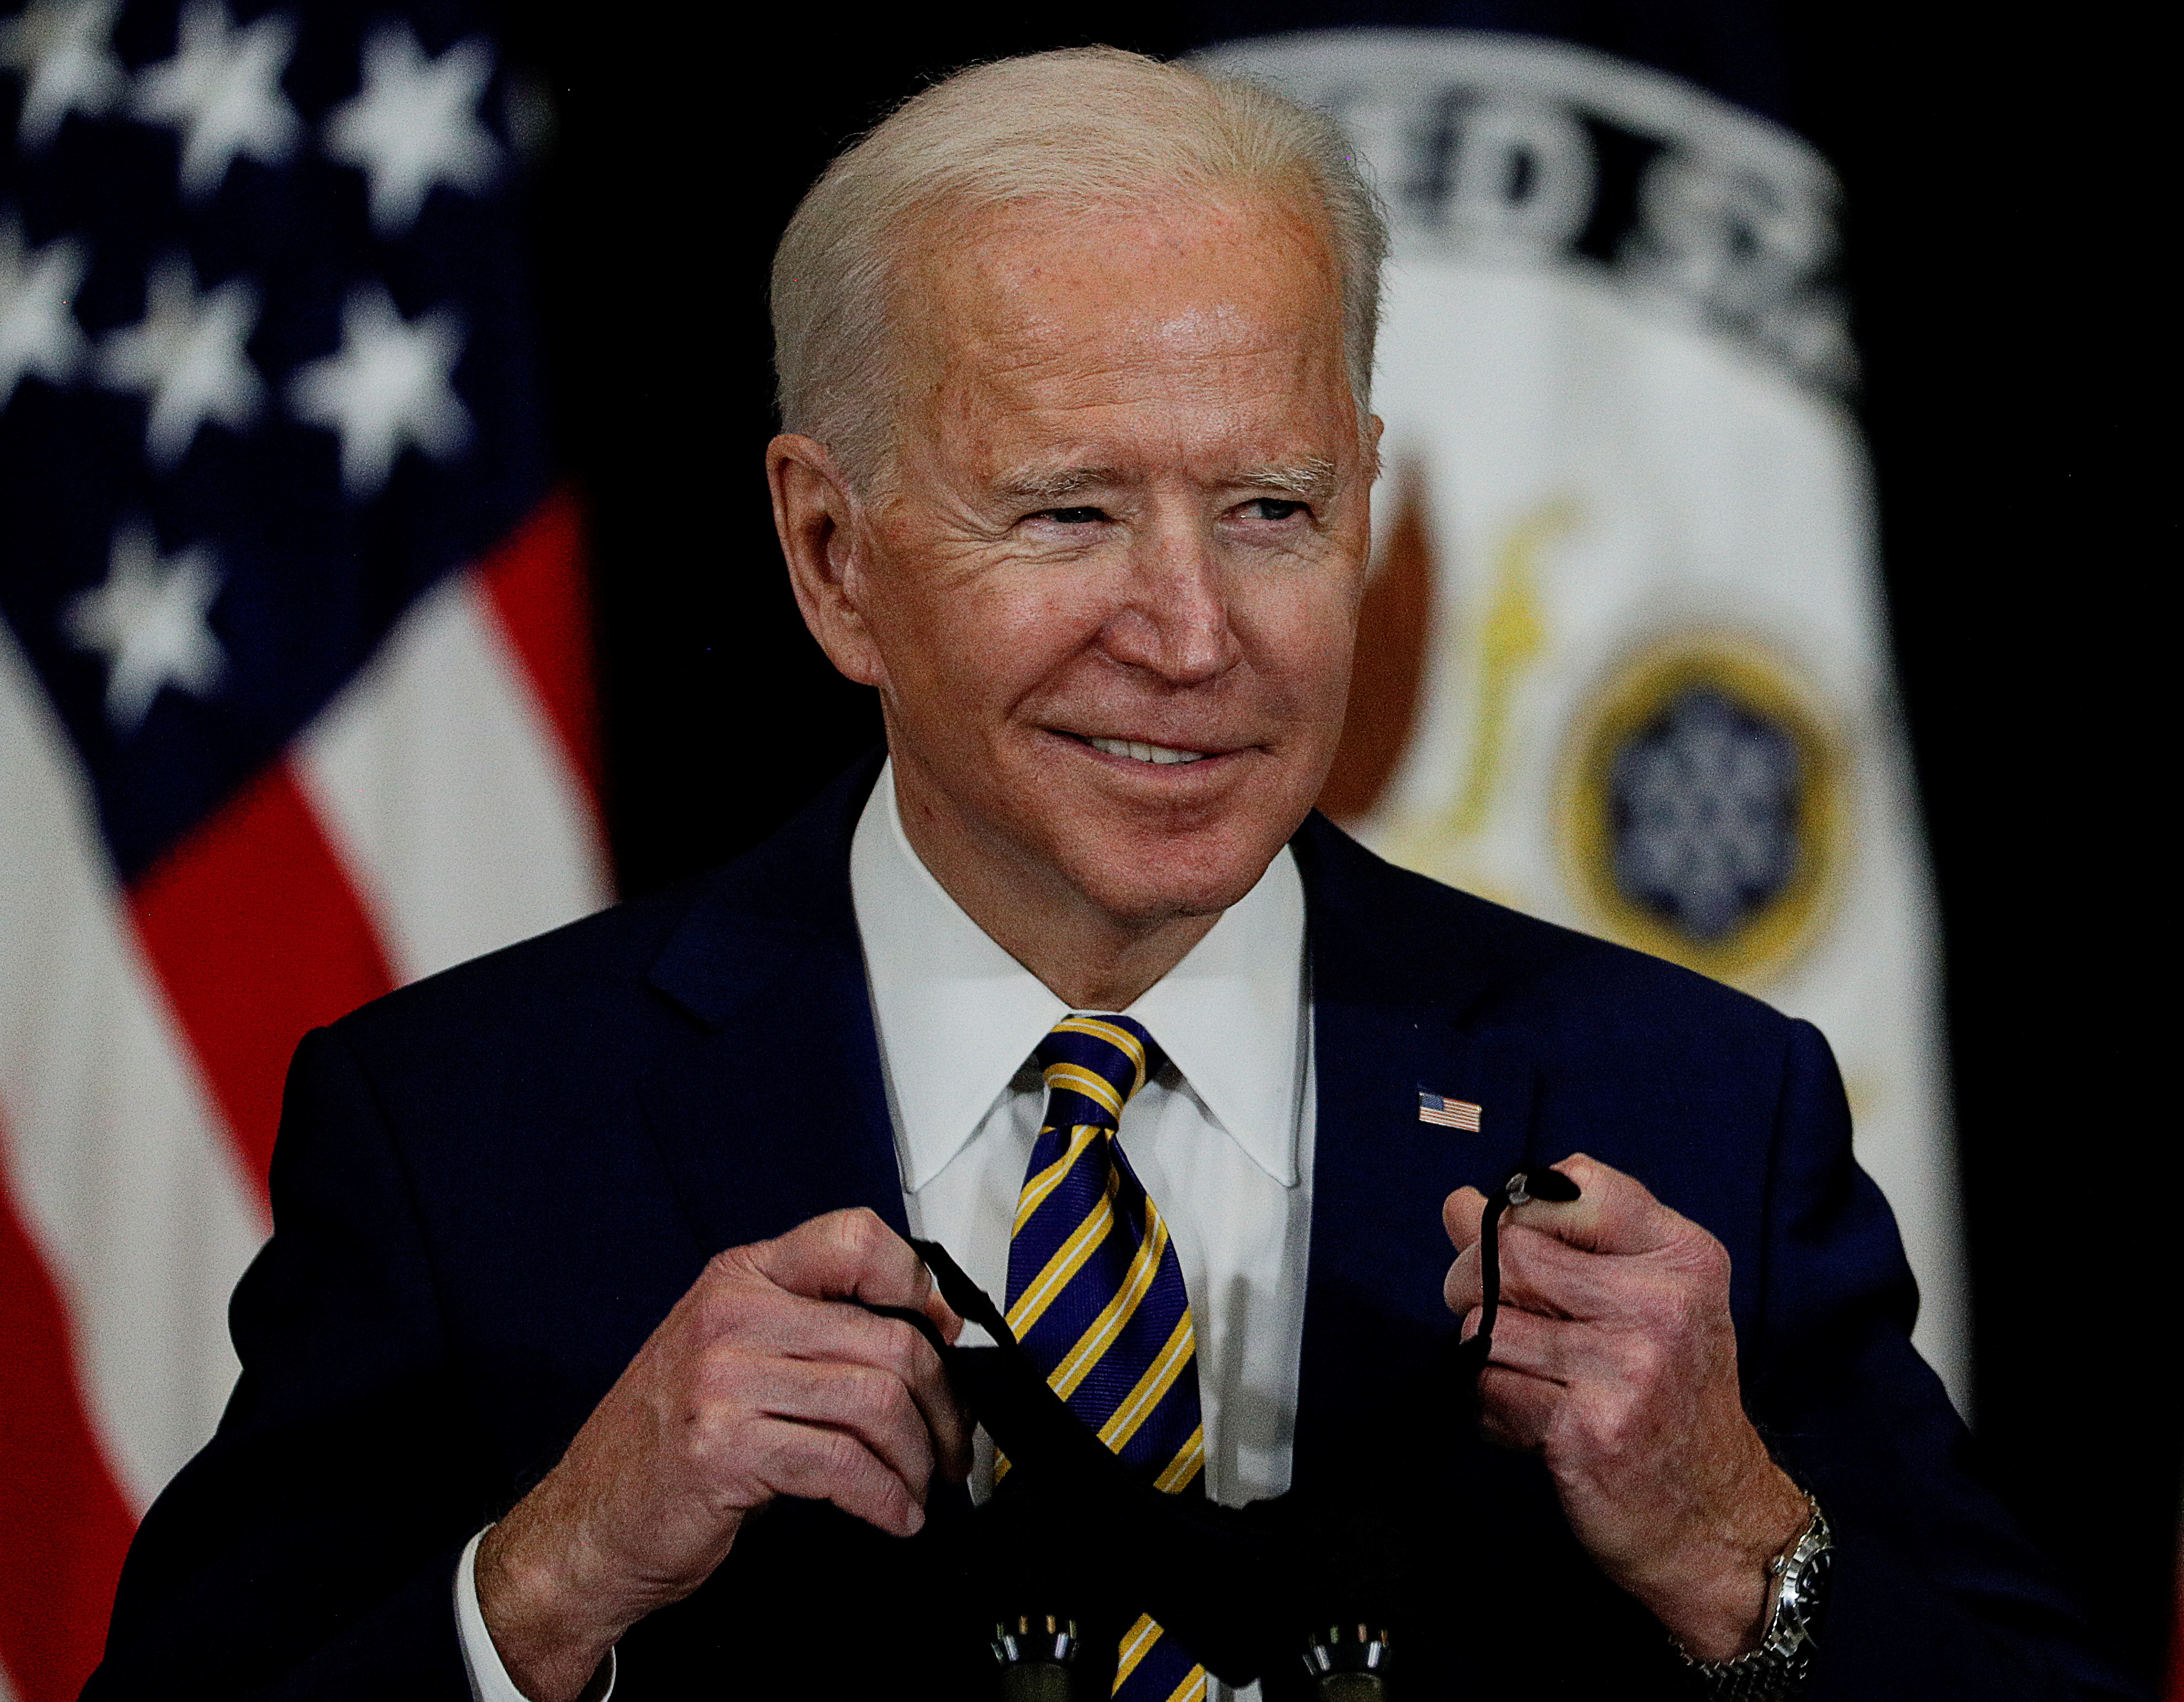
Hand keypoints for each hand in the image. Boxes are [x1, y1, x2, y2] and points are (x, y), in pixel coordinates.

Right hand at [476, 1208, 970, 1700]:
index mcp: (741, 1278)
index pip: (854, 1239)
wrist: (586, 1525)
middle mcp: (732, 1316)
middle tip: (952, 1442)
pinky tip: (893, 1514)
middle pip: (887, 1338)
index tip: (946, 1335)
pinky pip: (843, 1465)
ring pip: (876, 1402)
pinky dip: (885, 1497)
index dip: (918, 1284)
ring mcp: (724, 1381)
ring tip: (921, 1485)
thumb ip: (809, 1331)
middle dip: (941, 1402)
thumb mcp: (732, 1356)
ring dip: (918, 1457)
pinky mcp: (725, 1449)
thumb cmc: (664, 1443)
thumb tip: (924, 1337)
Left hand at [1442, 1154, 1806, 1659]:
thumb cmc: (1668, 1399)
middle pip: (1510, 1252)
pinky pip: (1488, 1389)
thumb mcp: (1640, 1302)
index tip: (1524, 1247)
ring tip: (1525, 1377)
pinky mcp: (1588, 1428)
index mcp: (1683, 1257)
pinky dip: (1490, 1406)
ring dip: (1483, 1354)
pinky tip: (1528, 1421)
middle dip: (1472, 1280)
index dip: (1524, 1211)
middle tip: (1492, 1315)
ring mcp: (1627, 1367)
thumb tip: (1456, 1202)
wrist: (1717, 1521)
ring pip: (1488, 1324)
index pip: (1576, 1183)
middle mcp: (1662, 1303)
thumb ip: (1548, 1244)